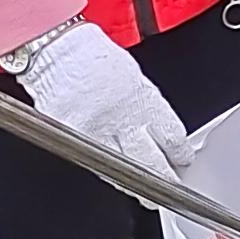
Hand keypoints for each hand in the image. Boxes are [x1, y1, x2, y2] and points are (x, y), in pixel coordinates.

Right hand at [6, 16, 192, 177]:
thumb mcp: (134, 78)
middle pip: (150, 162)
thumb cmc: (93, 59)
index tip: (183, 161)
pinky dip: (105, 170)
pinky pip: (93, 164)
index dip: (180, 154)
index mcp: (141, 99)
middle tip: (169, 185)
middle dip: (163, 179)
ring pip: (121, 171)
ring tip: (142, 188)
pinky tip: (113, 171)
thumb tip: (161, 135)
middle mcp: (121, 118)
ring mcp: (95, 131)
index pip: (171, 136)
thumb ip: (147, 108)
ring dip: (134, 182)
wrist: (56, 51)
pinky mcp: (72, 139)